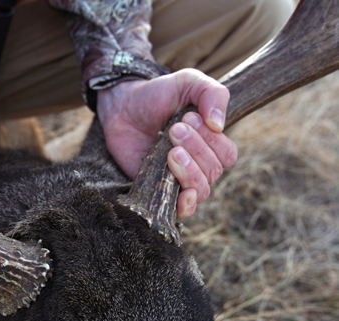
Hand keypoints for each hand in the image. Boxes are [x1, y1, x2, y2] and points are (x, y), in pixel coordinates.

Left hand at [97, 69, 237, 217]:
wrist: (122, 105)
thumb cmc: (158, 94)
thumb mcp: (189, 82)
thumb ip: (213, 94)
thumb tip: (219, 125)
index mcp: (211, 143)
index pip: (227, 155)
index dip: (212, 140)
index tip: (188, 118)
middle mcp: (198, 164)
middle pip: (213, 171)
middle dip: (196, 149)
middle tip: (173, 128)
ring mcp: (178, 179)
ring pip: (201, 190)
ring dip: (189, 171)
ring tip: (171, 150)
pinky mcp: (157, 189)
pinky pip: (181, 209)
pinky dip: (186, 205)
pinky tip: (183, 193)